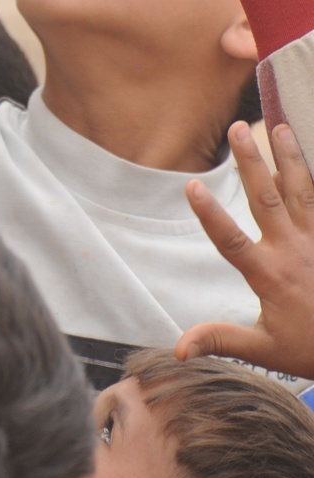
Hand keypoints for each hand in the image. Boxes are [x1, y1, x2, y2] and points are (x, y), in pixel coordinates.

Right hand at [177, 121, 313, 377]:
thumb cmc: (310, 349)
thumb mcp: (264, 349)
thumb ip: (220, 340)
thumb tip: (177, 348)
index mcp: (270, 275)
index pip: (232, 241)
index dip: (211, 214)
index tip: (192, 186)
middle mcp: (293, 251)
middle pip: (267, 199)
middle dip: (251, 162)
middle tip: (238, 129)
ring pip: (300, 191)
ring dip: (288, 158)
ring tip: (278, 128)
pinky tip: (306, 156)